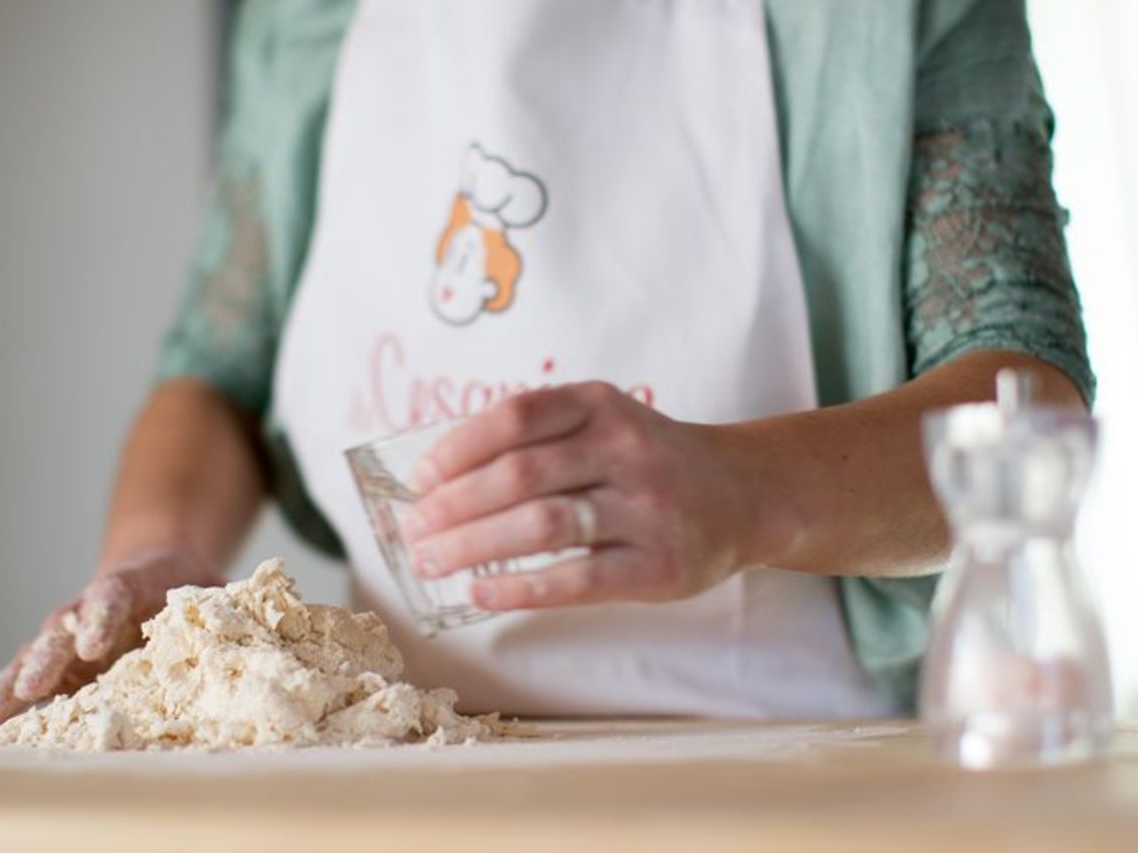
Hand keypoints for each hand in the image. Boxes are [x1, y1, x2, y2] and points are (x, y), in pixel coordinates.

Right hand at [0, 548, 222, 728]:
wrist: (160, 565)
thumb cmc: (192, 584)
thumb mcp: (217, 589)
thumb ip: (231, 608)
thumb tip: (261, 633)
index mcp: (134, 583)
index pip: (113, 595)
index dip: (102, 616)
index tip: (93, 642)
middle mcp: (93, 607)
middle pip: (66, 628)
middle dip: (49, 657)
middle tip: (34, 684)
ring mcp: (73, 632)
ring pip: (40, 652)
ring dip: (17, 680)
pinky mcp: (65, 658)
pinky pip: (33, 673)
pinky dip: (12, 692)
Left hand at [400, 382, 796, 609]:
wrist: (743, 495)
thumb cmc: (648, 461)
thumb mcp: (604, 423)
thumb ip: (539, 439)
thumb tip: (440, 480)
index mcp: (601, 406)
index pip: (517, 417)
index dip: (459, 448)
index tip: (420, 478)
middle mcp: (625, 449)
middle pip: (520, 475)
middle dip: (454, 506)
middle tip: (413, 531)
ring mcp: (645, 509)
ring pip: (542, 526)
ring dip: (474, 546)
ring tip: (431, 562)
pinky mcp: (658, 565)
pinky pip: (577, 579)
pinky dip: (520, 588)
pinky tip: (481, 593)